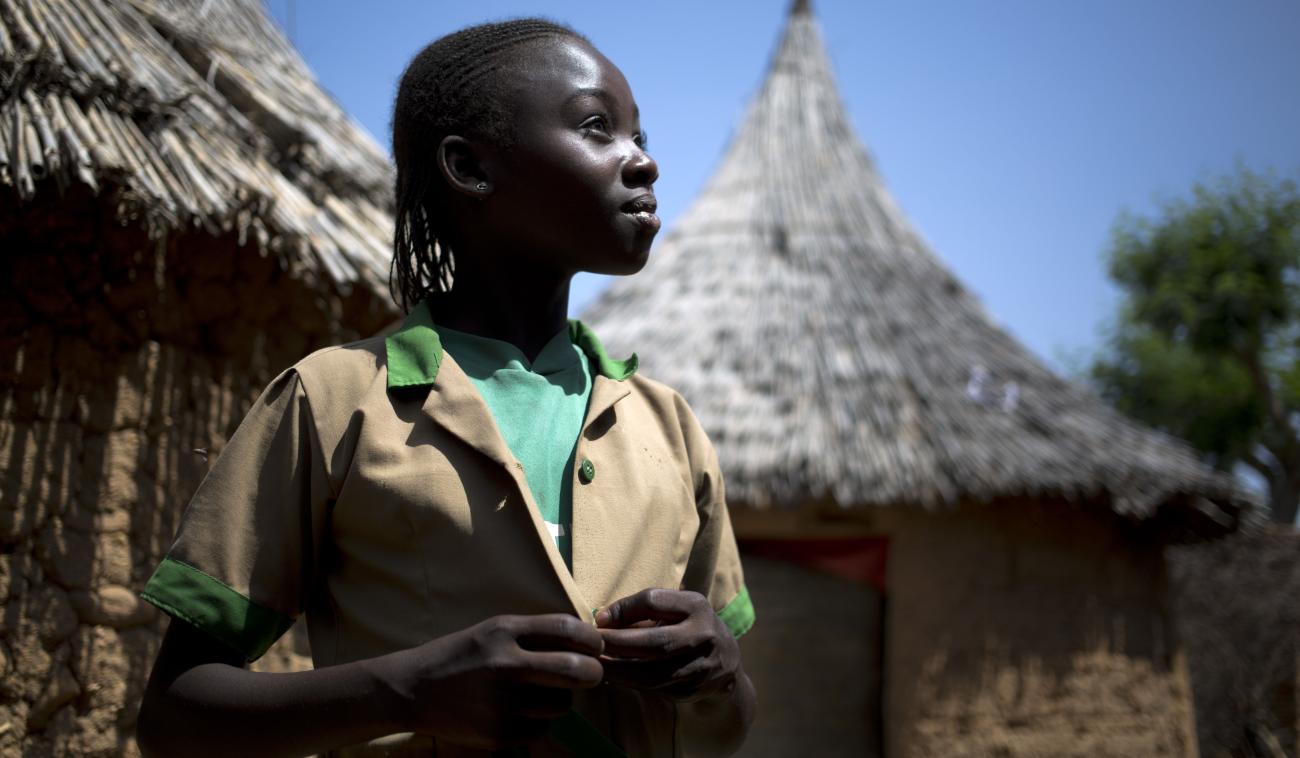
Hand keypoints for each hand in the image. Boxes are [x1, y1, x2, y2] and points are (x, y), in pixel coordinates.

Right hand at [383, 614, 603, 749]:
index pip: (568, 629)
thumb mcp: (494, 630)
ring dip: (562, 698)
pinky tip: (518, 711)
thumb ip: (535, 633)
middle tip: (590, 673)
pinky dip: (539, 720)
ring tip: (540, 692)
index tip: (596, 646)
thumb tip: (587, 641)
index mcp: (505, 631)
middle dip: (593, 672)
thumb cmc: (462, 654)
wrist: (413, 689)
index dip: (592, 639)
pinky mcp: (499, 733)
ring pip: (562, 703)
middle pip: (576, 670)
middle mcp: (505, 666)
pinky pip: (542, 728)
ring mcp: (501, 703)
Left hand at [595, 589, 740, 702]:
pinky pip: (653, 688)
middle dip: (617, 644)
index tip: (599, 618)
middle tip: (591, 645)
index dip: (622, 609)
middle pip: (653, 641)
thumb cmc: (688, 627)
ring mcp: (700, 667)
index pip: (653, 601)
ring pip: (651, 673)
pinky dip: (628, 682)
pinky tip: (610, 677)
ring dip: (617, 670)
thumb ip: (643, 612)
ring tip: (594, 664)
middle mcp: (703, 635)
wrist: (726, 663)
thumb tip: (601, 619)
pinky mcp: (691, 690)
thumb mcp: (676, 610)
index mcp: (696, 606)